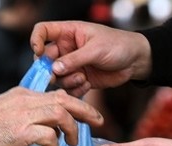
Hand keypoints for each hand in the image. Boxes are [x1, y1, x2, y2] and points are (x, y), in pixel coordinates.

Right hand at [0, 86, 102, 145]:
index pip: (57, 94)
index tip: (86, 113)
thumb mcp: (8, 111)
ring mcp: (25, 115)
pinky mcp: (22, 132)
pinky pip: (49, 136)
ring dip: (71, 131)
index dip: (75, 103)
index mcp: (24, 94)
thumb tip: (48, 125)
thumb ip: (27, 112)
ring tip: (71, 144)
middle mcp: (27, 101)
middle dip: (86, 110)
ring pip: (61, 115)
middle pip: (65, 100)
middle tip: (98, 121)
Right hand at [30, 20, 151, 96]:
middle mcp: (67, 49)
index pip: (43, 31)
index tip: (38, 52)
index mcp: (68, 33)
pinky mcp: (80, 79)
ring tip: (82, 79)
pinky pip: (68, 88)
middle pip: (45, 59)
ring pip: (57, 77)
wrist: (135, 61)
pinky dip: (75, 90)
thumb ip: (74, 59)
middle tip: (56, 77)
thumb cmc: (118, 45)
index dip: (36, 40)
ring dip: (67, 81)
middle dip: (50, 70)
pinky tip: (88, 84)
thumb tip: (54, 68)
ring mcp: (73, 65)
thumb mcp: (96, 49)